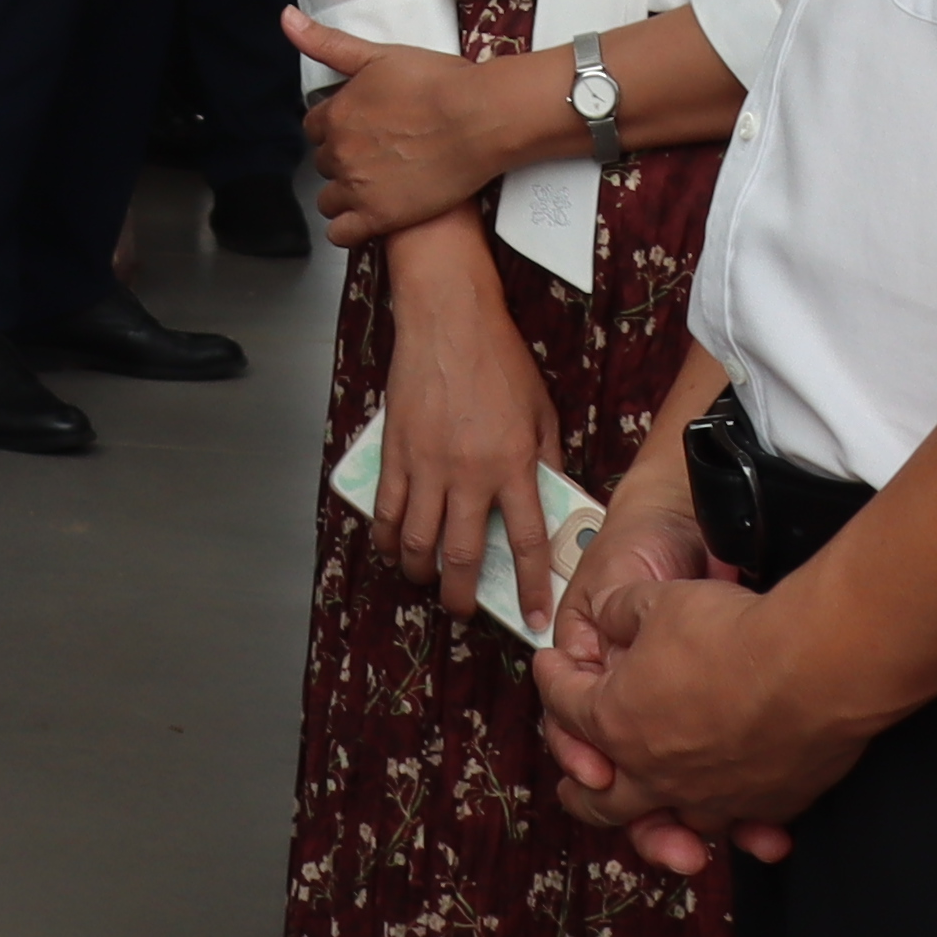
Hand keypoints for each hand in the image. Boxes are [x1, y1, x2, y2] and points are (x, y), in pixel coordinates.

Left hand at [284, 12, 546, 242]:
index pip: (314, 128)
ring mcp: (357, 188)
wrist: (480, 117)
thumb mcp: (379, 54)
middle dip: (343, 160)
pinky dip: (348, 228)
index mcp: (335, 115)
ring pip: (328, 200)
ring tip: (376, 187)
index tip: (359, 128)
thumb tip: (284, 17)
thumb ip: (327, 42)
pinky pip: (342, 233)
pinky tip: (367, 217)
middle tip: (377, 156)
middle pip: (323, 163)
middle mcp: (339, 153)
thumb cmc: (437, 82)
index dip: (336, 128)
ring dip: (344, 195)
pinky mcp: (380, 217)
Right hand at [363, 255, 563, 620]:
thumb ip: (544, 460)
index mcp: (513, 464)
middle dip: (461, 595)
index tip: (535, 616)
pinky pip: (387, 509)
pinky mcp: (395, 452)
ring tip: (426, 582)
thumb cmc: (498, 360)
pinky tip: (393, 548)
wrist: (448, 321)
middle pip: (460, 555)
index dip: (531, 586)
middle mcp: (469, 473)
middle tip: (464, 610)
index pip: (526, 541)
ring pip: (417, 540)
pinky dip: (387, 537)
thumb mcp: (541, 411)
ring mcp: (426, 465)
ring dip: (420, 572)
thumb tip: (549, 498)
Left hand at [535, 573, 852, 873]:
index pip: (564, 706)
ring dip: (656, 821)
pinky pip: (740, 825)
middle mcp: (655, 773)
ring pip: (670, 824)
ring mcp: (712, 797)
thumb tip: (608, 612)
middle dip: (582, 784)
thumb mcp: (656, 599)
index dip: (552, 679)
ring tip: (655, 815)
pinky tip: (737, 817)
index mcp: (616, 721)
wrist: (818, 664)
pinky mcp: (765, 805)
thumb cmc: (734, 632)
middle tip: (580, 775)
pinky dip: (734, 824)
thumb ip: (620, 610)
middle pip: (599, 799)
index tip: (552, 666)